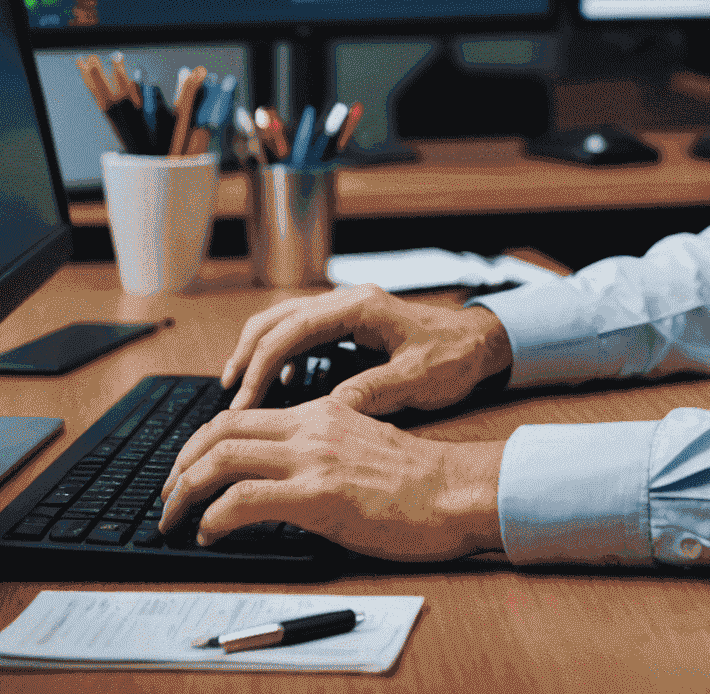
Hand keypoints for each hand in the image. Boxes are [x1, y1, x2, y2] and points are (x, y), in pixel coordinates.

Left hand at [159, 398, 505, 559]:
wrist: (453, 490)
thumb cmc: (417, 480)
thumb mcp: (361, 447)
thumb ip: (320, 451)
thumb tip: (281, 479)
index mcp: (322, 411)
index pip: (242, 416)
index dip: (201, 443)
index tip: (187, 472)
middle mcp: (311, 426)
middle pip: (219, 430)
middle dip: (180, 466)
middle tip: (167, 497)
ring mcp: (313, 458)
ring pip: (221, 459)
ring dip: (184, 492)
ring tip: (174, 519)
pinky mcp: (316, 495)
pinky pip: (243, 500)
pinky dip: (213, 518)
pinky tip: (209, 534)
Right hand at [221, 283, 511, 415]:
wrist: (481, 342)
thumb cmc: (455, 357)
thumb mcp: (417, 380)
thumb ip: (374, 391)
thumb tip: (328, 409)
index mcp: (362, 308)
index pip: (294, 330)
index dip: (262, 365)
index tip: (242, 400)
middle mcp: (350, 301)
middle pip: (280, 318)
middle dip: (249, 353)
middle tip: (228, 395)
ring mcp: (350, 310)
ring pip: (287, 322)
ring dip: (260, 352)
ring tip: (240, 390)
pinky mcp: (352, 324)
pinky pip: (304, 334)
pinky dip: (283, 355)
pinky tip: (282, 384)